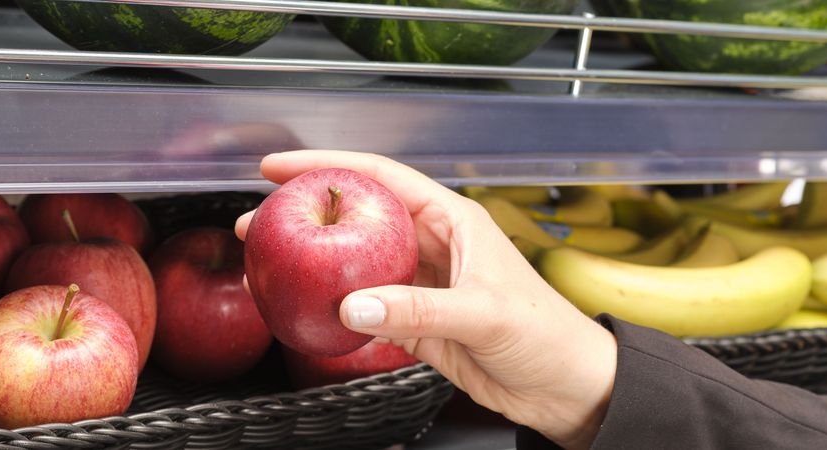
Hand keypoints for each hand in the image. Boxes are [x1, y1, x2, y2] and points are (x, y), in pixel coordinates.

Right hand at [235, 150, 617, 447]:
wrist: (566, 387)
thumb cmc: (547, 334)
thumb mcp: (484, 313)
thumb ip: (418, 309)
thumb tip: (354, 304)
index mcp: (453, 220)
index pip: (380, 179)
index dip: (328, 166)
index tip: (280, 168)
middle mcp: (432, 246)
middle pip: (358, 219)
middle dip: (308, 214)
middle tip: (261, 221)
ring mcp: (421, 285)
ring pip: (355, 264)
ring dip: (315, 263)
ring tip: (272, 262)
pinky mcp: (415, 323)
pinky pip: (365, 309)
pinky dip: (334, 308)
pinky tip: (308, 309)